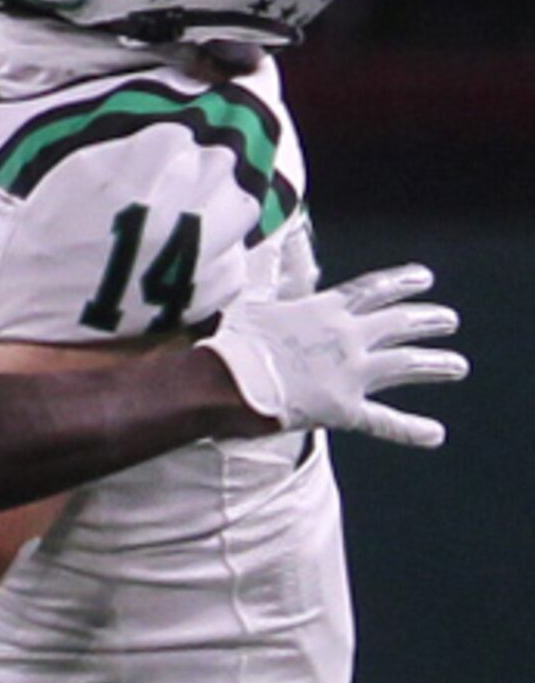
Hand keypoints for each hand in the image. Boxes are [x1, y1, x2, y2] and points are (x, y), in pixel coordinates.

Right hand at [198, 264, 466, 447]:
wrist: (226, 381)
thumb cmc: (231, 341)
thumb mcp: (250, 301)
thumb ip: (266, 278)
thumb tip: (265, 248)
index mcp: (324, 310)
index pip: (372, 290)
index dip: (400, 283)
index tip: (424, 279)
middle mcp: (346, 337)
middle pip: (398, 324)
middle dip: (427, 320)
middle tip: (449, 320)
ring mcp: (350, 373)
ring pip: (405, 365)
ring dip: (435, 364)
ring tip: (457, 366)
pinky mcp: (345, 409)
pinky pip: (384, 421)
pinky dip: (410, 429)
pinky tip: (435, 434)